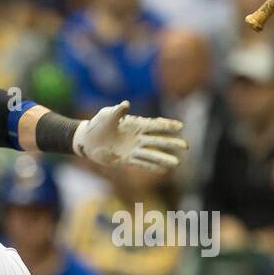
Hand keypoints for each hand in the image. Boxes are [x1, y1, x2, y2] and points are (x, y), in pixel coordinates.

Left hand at [72, 100, 186, 170]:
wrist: (88, 140)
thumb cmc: (98, 124)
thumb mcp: (107, 115)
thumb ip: (117, 112)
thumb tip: (126, 104)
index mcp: (135, 125)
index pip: (155, 125)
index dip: (168, 125)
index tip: (181, 126)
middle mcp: (137, 138)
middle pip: (158, 141)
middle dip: (172, 143)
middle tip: (186, 146)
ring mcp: (133, 149)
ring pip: (152, 154)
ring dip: (164, 158)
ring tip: (177, 163)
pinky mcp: (126, 160)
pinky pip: (142, 164)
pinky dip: (152, 167)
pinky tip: (164, 170)